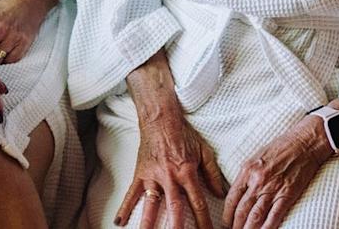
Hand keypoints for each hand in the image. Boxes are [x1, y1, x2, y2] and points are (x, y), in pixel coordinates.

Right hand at [117, 110, 227, 228]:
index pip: (198, 203)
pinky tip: (119, 222)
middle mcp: (170, 177)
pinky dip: (125, 208)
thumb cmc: (183, 135)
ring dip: (149, 223)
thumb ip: (212, 173)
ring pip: (151, 205)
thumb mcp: (204, 151)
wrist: (161, 119)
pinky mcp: (140, 174)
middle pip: (175, 208)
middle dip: (178, 227)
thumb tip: (220, 193)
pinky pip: (131, 194)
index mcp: (187, 172)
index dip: (204, 221)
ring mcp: (153, 177)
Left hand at [222, 118, 330, 228]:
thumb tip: (240, 194)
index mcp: (247, 170)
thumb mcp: (257, 157)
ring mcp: (272, 189)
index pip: (231, 198)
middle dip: (234, 227)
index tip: (225, 224)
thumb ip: (247, 175)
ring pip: (255, 216)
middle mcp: (257, 181)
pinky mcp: (287, 195)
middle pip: (241, 211)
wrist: (304, 143)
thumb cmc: (281, 147)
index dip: (226, 215)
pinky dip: (267, 228)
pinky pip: (274, 217)